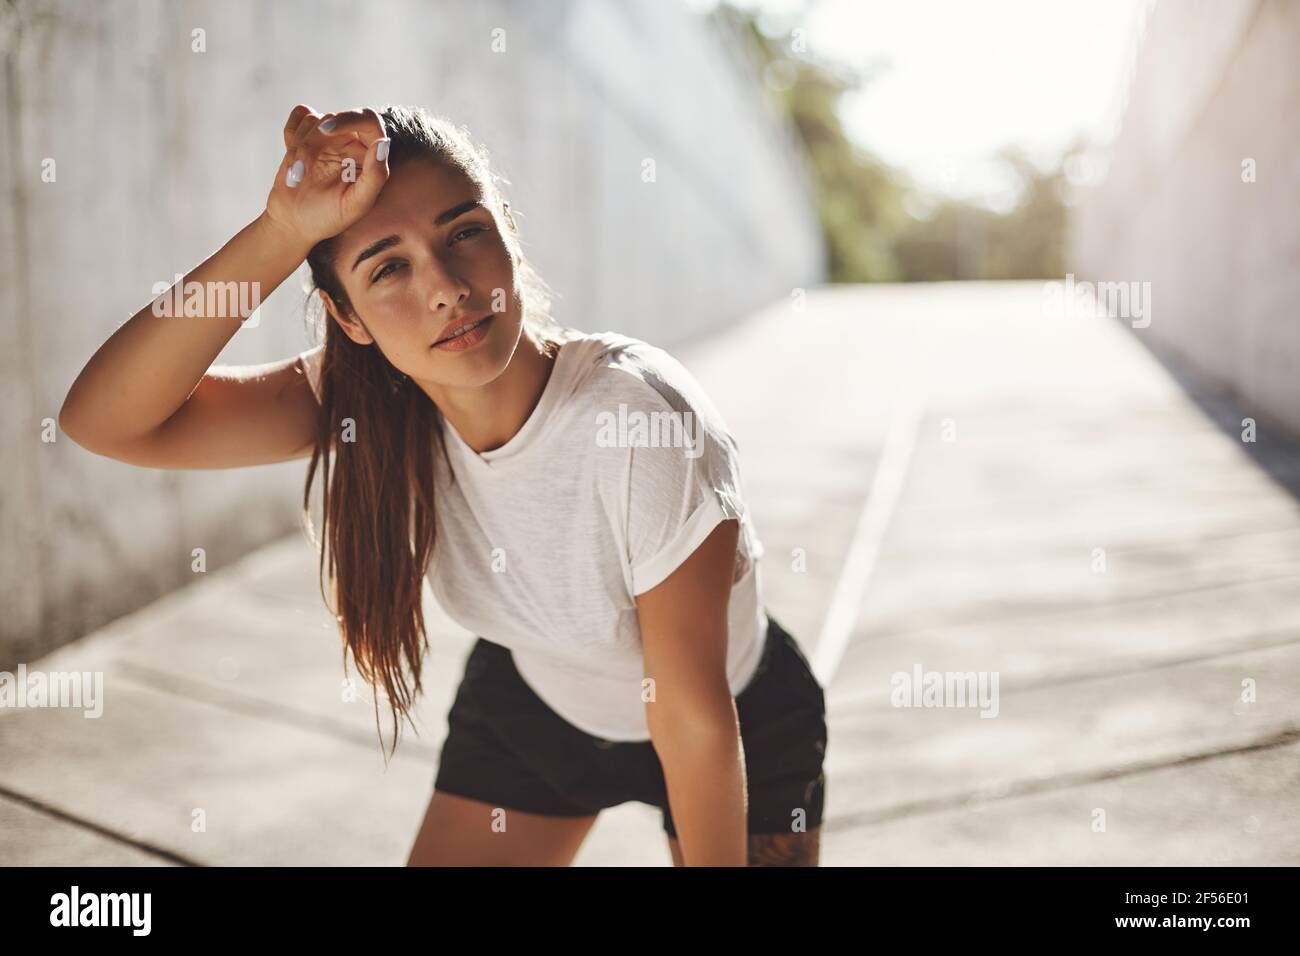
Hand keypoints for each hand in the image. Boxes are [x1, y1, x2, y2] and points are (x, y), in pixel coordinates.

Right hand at [263, 104, 390, 248]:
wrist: (294, 222)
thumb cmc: (328, 218)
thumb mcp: (355, 205)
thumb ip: (375, 176)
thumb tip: (383, 141)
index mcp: (369, 157)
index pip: (369, 121)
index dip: (349, 118)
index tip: (327, 129)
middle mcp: (352, 143)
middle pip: (335, 118)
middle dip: (314, 142)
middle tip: (302, 169)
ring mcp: (328, 137)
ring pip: (314, 120)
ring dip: (299, 147)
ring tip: (297, 176)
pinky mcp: (307, 133)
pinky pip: (300, 114)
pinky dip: (291, 133)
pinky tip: (291, 158)